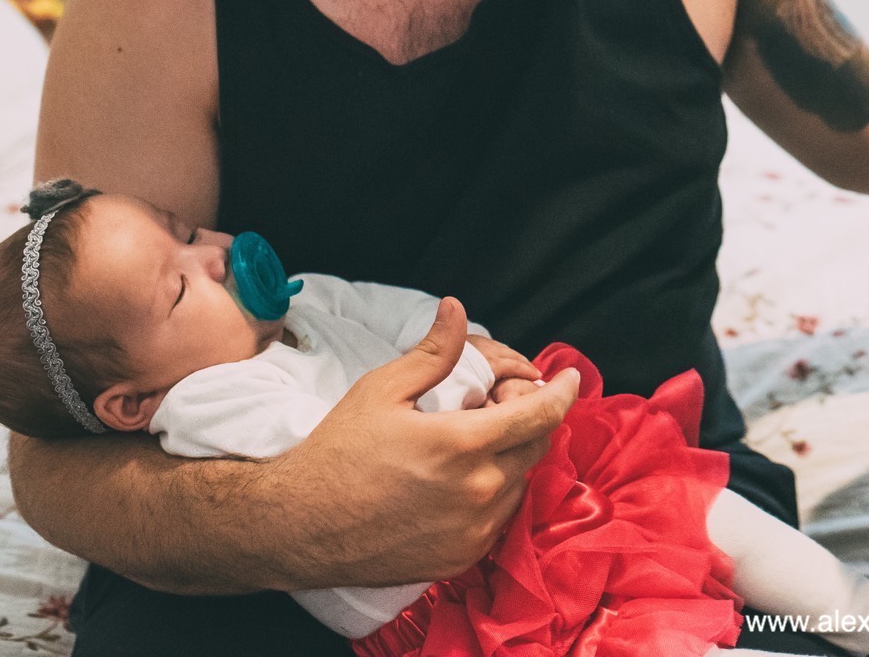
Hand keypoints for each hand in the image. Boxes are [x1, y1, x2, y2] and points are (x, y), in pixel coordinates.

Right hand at [267, 297, 579, 584]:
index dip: (563, 391)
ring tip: (469, 443)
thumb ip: (433, 352)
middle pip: (536, 446)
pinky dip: (495, 493)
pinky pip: (500, 519)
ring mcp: (473, 531)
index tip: (569, 377)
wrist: (299, 527)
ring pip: (520, 483)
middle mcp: (478, 491)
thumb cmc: (337, 453)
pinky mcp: (462, 558)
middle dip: (529, 418)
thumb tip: (457, 310)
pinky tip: (460, 479)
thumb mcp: (382, 390)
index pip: (541, 415)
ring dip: (511, 456)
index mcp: (463, 445)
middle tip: (493, 404)